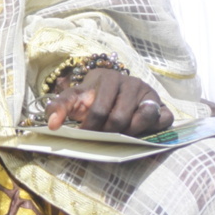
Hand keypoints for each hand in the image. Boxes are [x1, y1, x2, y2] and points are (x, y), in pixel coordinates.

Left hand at [45, 68, 172, 136]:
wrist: (118, 91)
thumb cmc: (94, 97)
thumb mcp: (75, 98)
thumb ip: (60, 107)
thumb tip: (52, 125)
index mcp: (107, 78)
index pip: (97, 108)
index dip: (90, 126)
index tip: (84, 134)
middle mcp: (130, 82)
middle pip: (118, 118)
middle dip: (107, 132)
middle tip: (101, 137)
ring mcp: (148, 92)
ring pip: (142, 119)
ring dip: (129, 133)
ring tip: (118, 134)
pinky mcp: (162, 104)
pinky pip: (163, 119)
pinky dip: (152, 128)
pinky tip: (140, 130)